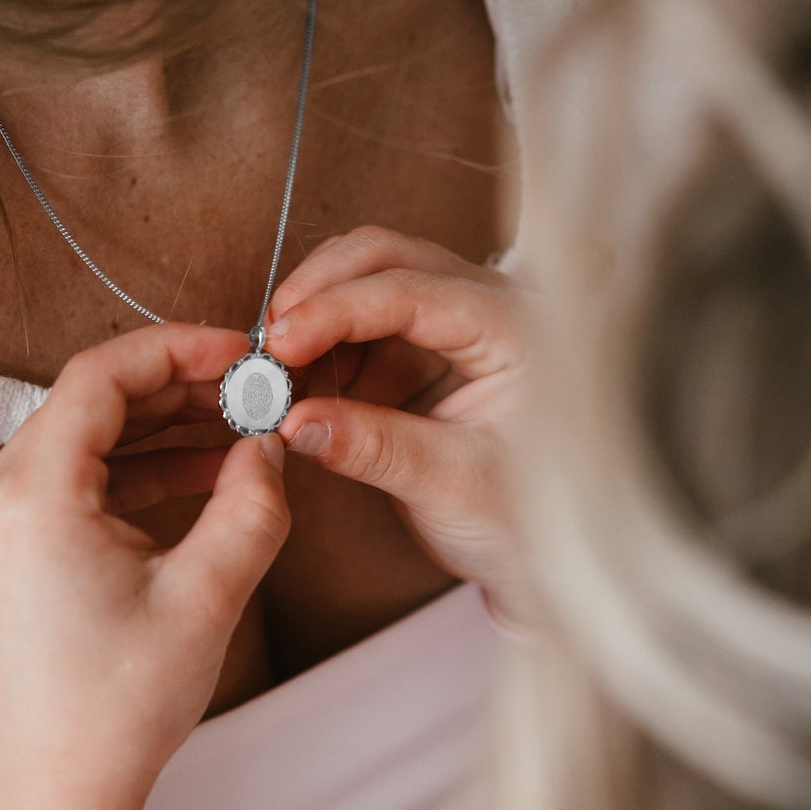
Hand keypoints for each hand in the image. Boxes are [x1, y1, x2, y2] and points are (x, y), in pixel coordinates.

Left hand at [0, 322, 290, 809]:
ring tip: (233, 432)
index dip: (175, 351)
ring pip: (77, 440)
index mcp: (32, 497)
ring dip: (154, 431)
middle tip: (247, 391)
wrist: (58, 787)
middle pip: (86, 403)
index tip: (238, 354)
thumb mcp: (209, 596)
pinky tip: (193, 479)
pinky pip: (64, 481)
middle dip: (173, 389)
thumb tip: (269, 445)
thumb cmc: (121, 704)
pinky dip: (126, 473)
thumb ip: (252, 504)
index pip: (100, 377)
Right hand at [265, 227, 523, 613]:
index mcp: (515, 329)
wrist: (542, 553)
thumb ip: (372, 447)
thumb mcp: (449, 485)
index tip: (280, 345)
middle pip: (385, 257)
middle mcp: (489, 306)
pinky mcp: (426, 348)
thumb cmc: (522, 520)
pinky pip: (361, 324)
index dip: (336, 310)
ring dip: (314, 317)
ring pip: (367, 278)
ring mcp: (456, 321)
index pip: (412, 290)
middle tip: (268, 346)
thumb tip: (293, 422)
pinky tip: (299, 387)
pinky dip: (322, 346)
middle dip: (318, 292)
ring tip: (277, 379)